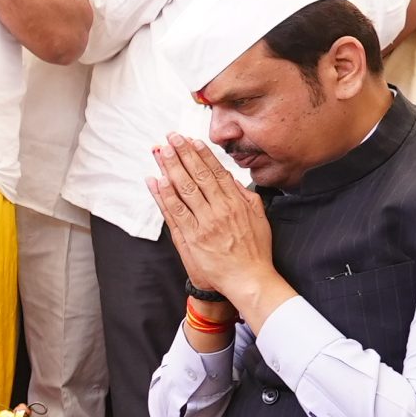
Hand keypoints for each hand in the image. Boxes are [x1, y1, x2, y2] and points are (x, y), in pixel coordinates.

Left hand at [147, 134, 279, 314]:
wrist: (249, 279)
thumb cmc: (255, 250)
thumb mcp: (259, 217)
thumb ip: (245, 196)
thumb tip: (233, 179)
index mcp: (236, 203)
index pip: (215, 172)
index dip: (202, 154)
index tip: (192, 140)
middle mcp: (219, 210)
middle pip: (198, 176)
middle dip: (183, 154)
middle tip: (171, 137)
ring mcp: (204, 223)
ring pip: (184, 190)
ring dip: (170, 168)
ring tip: (160, 151)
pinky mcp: (192, 238)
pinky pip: (175, 212)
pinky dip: (164, 195)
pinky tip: (156, 180)